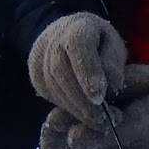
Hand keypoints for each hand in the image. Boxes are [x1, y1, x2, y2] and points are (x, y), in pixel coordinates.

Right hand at [27, 12, 127, 128]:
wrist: (68, 35)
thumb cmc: (99, 42)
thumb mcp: (114, 46)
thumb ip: (113, 63)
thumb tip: (111, 88)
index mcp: (78, 27)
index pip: (79, 45)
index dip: (88, 71)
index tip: (99, 97)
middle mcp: (53, 38)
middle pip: (61, 69)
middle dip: (81, 98)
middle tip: (99, 119)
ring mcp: (39, 56)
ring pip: (52, 84)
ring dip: (73, 107)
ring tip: (93, 121)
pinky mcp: (34, 72)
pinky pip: (47, 93)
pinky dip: (64, 106)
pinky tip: (79, 113)